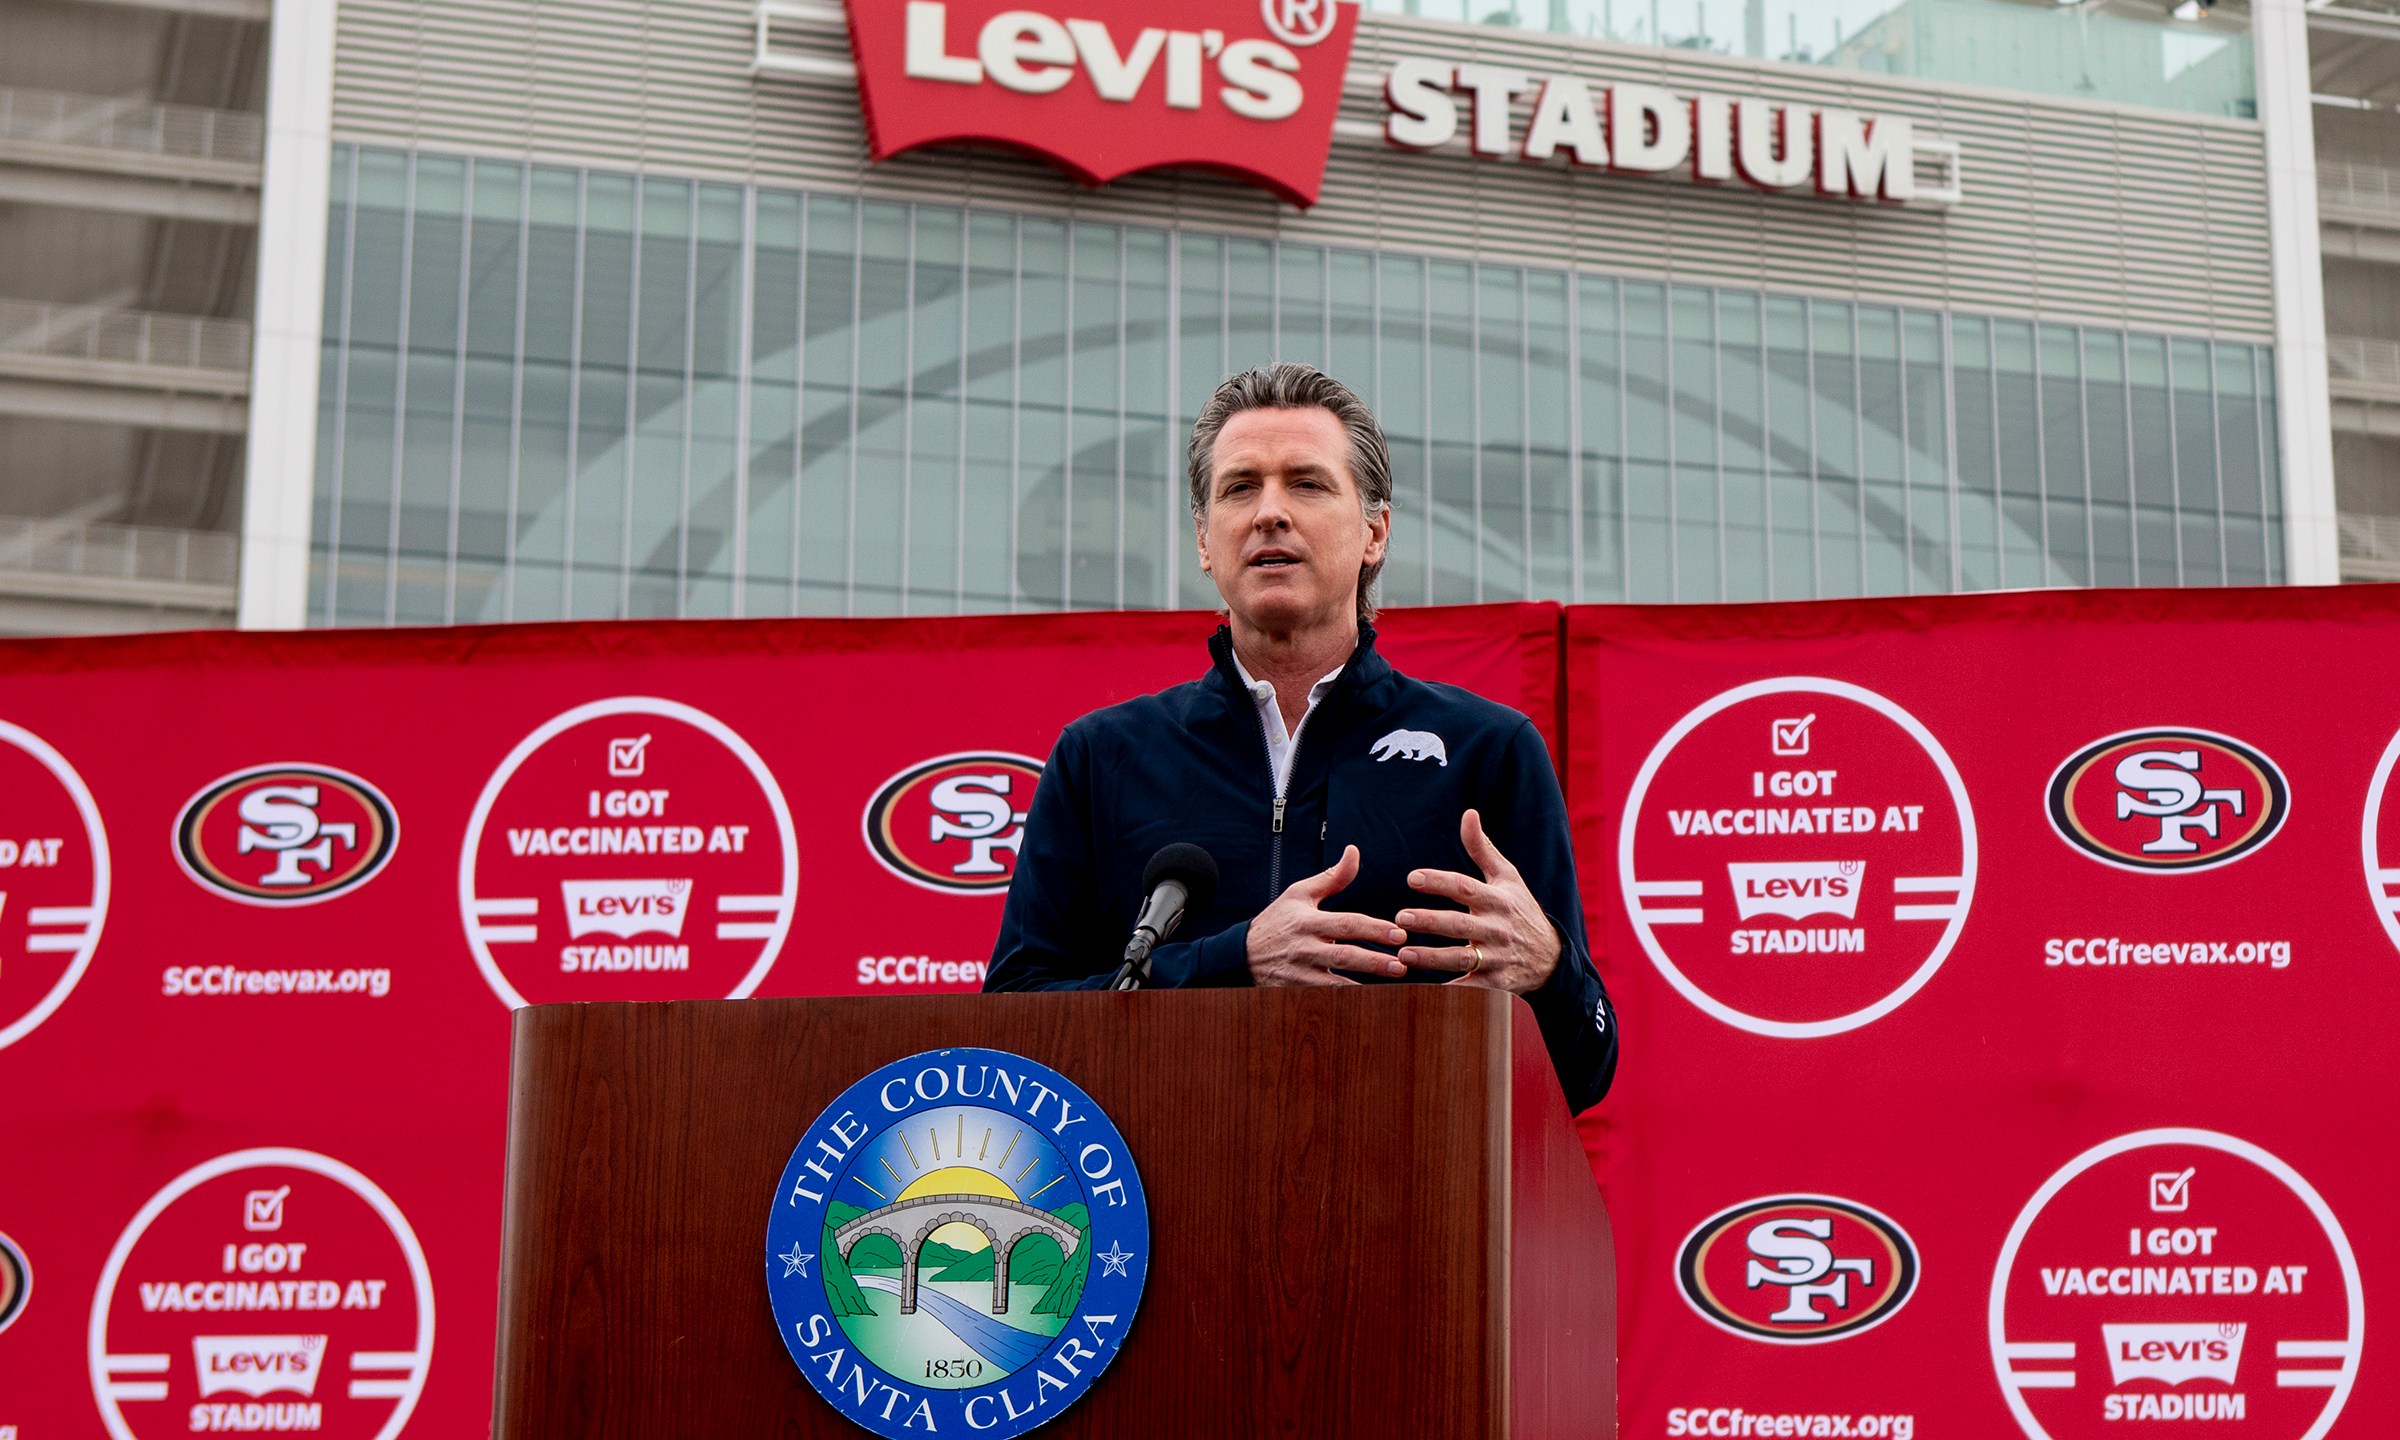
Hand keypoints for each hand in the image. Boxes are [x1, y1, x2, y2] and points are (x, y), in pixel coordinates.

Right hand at [1246, 845, 1408, 986]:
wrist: (1242, 953)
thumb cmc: (1277, 921)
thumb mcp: (1299, 894)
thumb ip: (1332, 877)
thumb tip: (1354, 852)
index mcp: (1308, 921)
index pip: (1345, 925)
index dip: (1373, 929)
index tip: (1399, 933)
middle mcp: (1304, 947)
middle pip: (1344, 954)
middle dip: (1374, 960)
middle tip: (1402, 962)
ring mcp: (1300, 971)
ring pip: (1336, 980)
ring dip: (1366, 981)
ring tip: (1393, 980)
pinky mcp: (1297, 990)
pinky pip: (1326, 996)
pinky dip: (1347, 998)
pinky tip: (1370, 999)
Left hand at [1395, 810, 1561, 994]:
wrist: (1551, 958)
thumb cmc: (1520, 911)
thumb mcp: (1508, 878)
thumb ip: (1483, 849)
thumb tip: (1468, 814)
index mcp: (1498, 900)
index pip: (1465, 888)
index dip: (1439, 882)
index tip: (1412, 878)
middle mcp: (1497, 928)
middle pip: (1460, 924)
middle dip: (1431, 921)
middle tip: (1401, 916)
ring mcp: (1497, 958)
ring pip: (1461, 958)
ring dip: (1431, 957)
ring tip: (1403, 953)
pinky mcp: (1495, 983)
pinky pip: (1469, 987)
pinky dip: (1449, 989)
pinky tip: (1421, 988)